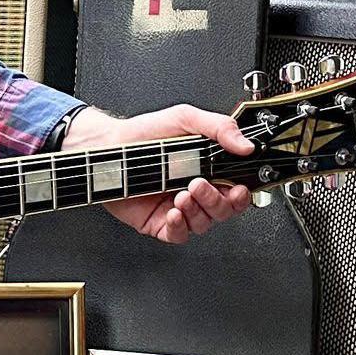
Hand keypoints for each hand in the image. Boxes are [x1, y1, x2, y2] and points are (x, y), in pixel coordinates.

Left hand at [58, 105, 252, 243]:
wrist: (110, 146)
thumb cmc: (145, 134)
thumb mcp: (185, 119)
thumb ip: (219, 128)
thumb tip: (245, 144)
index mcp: (208, 169)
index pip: (236, 189)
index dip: (241, 194)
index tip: (238, 188)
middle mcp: (196, 191)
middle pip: (223, 210)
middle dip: (216, 201)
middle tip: (198, 185)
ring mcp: (179, 208)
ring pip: (203, 224)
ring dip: (197, 212)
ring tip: (182, 195)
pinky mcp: (159, 223)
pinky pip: (178, 235)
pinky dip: (179, 227)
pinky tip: (173, 213)